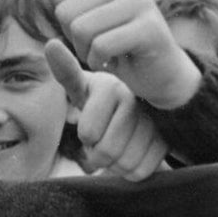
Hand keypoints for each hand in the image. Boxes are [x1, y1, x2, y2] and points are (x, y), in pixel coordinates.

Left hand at [46, 38, 167, 179]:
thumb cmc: (102, 105)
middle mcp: (133, 100)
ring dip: (115, 165)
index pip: (88, 133)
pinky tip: (134, 153)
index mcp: (109, 87)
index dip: (87, 138)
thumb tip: (51, 44)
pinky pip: (140, 171)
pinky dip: (132, 172)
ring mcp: (152, 121)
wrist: (140, 119)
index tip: (90, 130)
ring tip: (119, 145)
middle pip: (104, 153)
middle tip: (104, 141)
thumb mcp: (83, 91)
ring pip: (123, 165)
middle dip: (98, 155)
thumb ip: (67, 74)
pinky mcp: (166, 141)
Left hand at [48, 0, 200, 108]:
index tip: (93, 25)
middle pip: (65, 13)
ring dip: (87, 51)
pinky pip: (100, 46)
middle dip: (75, 38)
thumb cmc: (119, 36)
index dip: (67, 20)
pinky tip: (117, 59)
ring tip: (109, 49)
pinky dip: (101, 61)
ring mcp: (141, 0)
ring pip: (80, 30)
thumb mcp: (98, 0)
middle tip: (101, 40)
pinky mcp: (149, 28)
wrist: (155, 70)